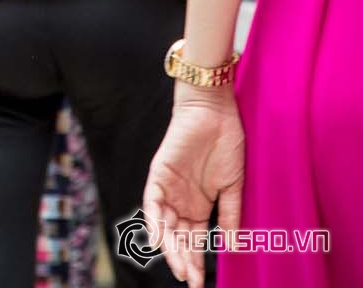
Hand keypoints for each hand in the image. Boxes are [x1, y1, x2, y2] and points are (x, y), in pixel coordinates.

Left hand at [143, 85, 244, 287]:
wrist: (216, 114)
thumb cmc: (227, 146)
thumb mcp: (232, 187)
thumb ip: (229, 216)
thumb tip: (233, 247)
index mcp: (198, 205)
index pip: (193, 239)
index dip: (195, 259)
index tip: (200, 281)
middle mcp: (180, 200)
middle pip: (177, 236)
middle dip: (183, 259)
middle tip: (191, 280)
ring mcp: (168, 188)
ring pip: (163, 224)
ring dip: (170, 247)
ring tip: (180, 267)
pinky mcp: (158, 174)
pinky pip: (152, 202)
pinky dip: (154, 221)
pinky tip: (159, 240)